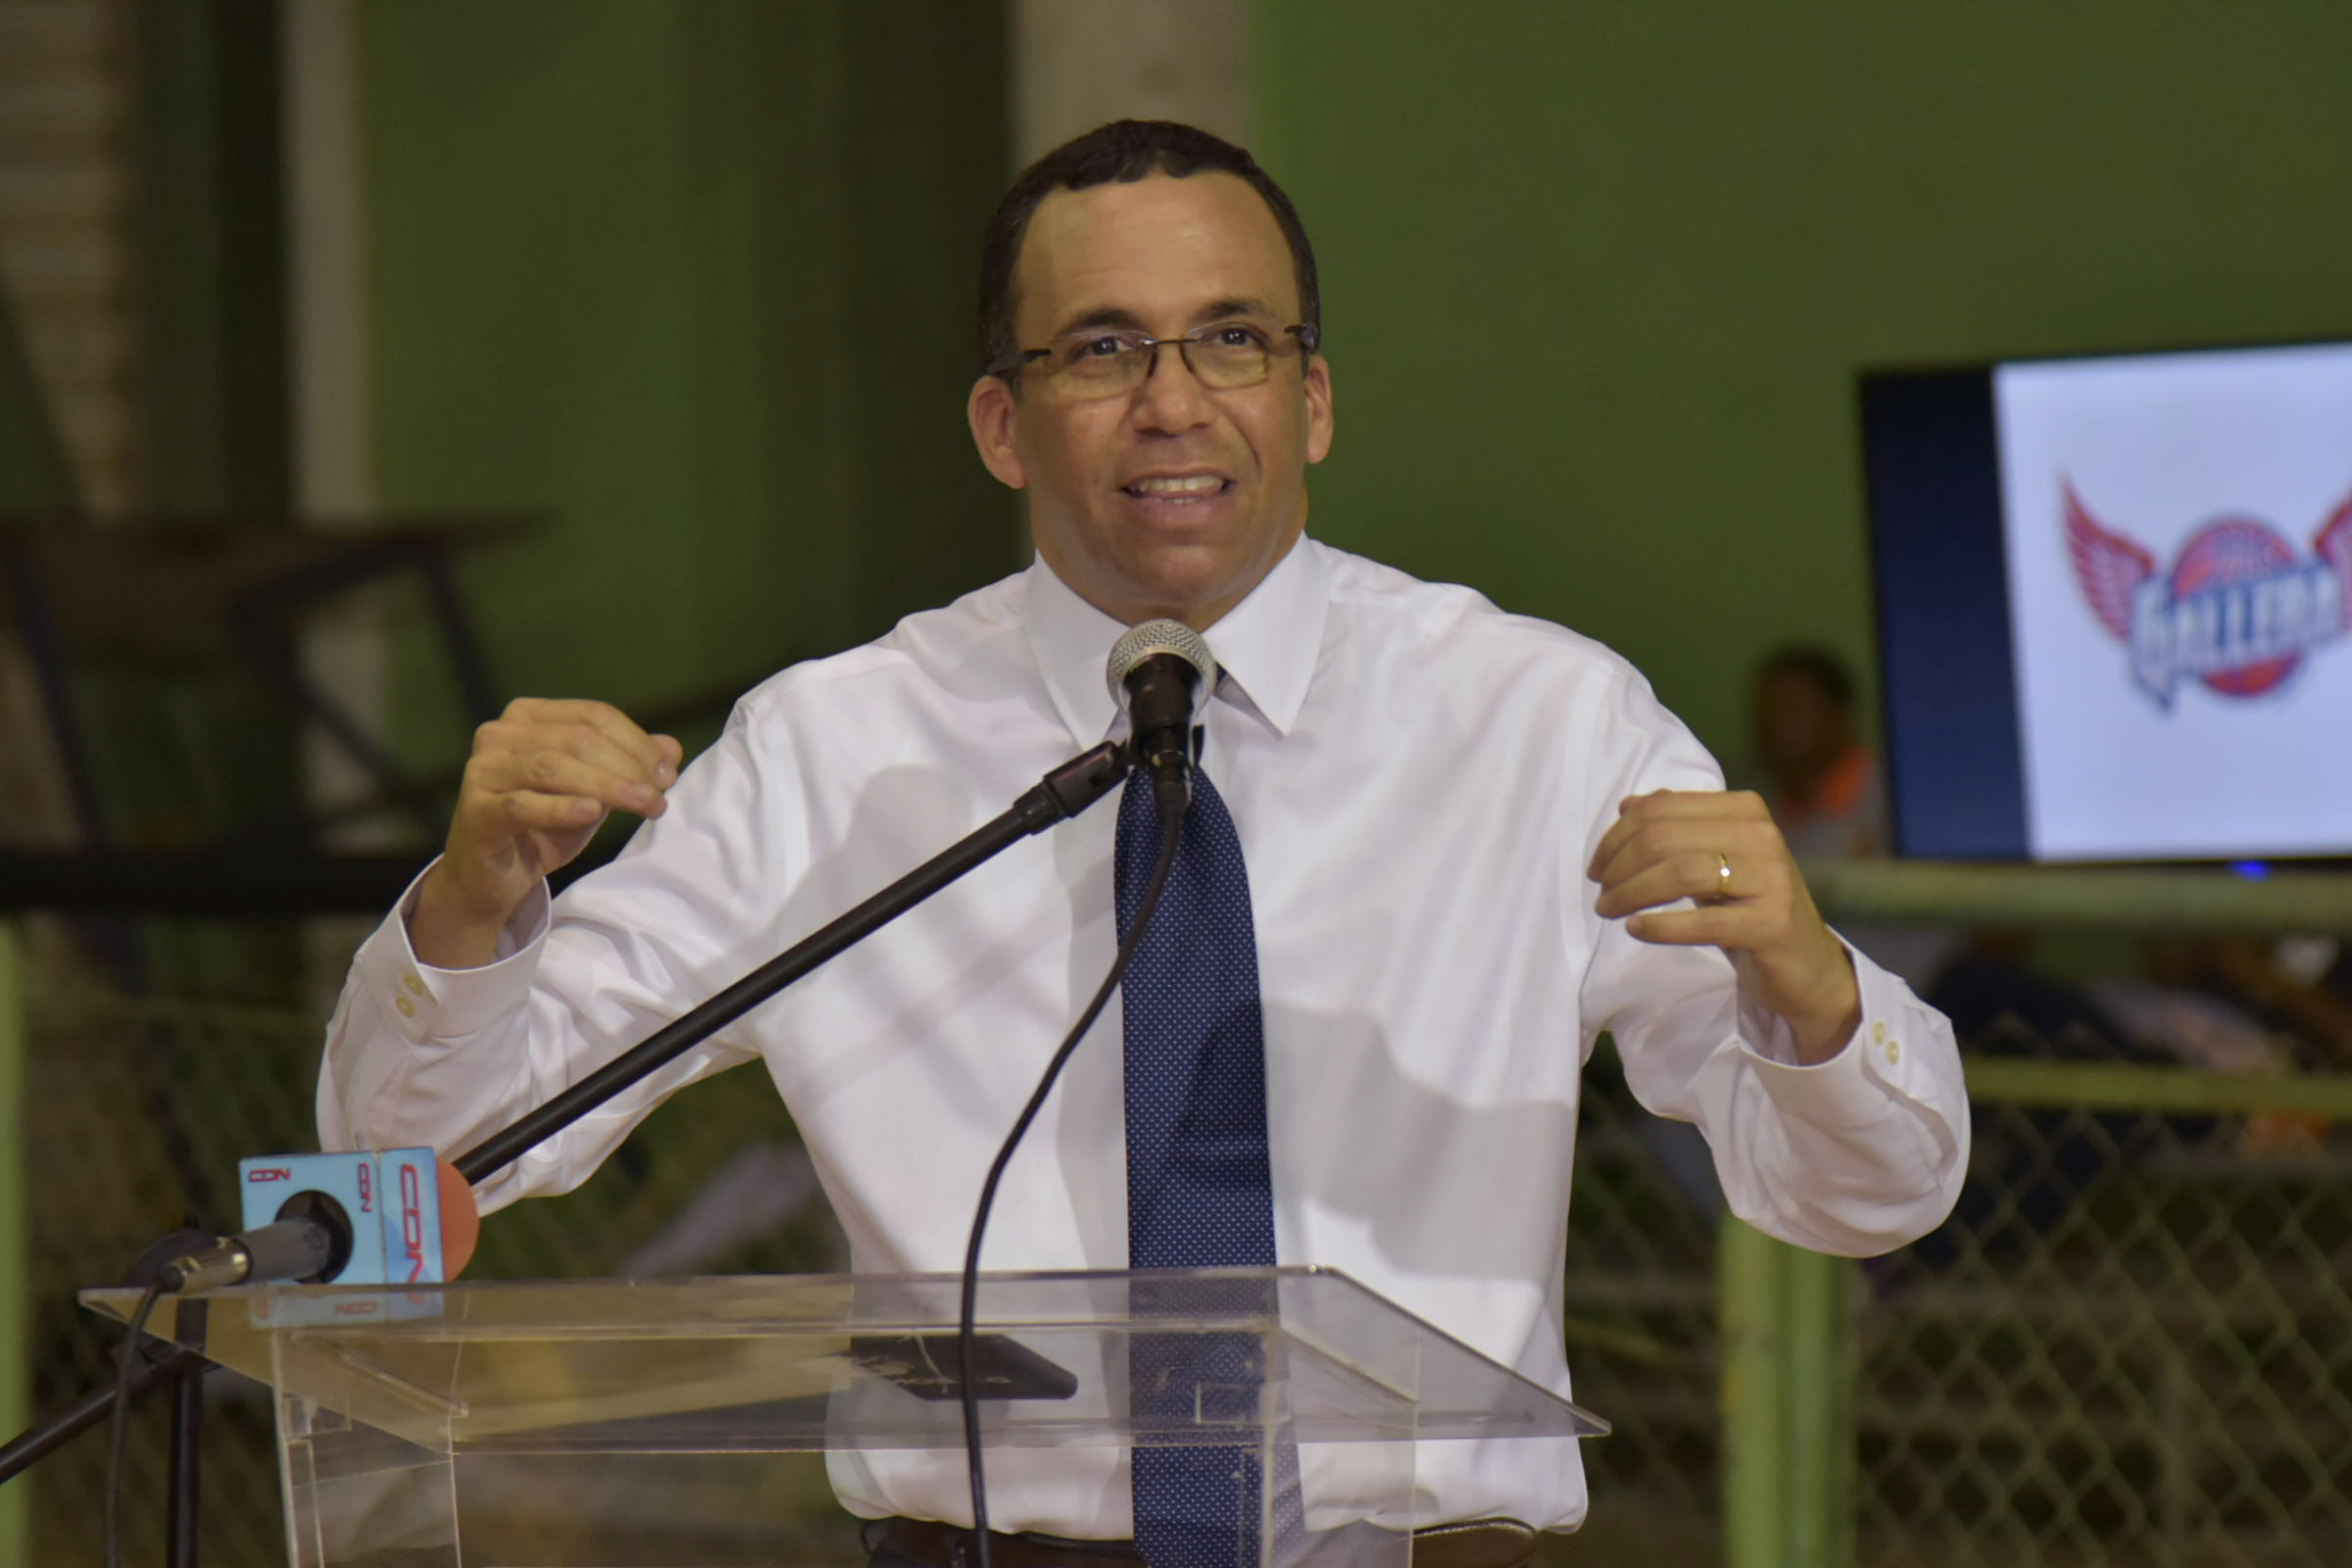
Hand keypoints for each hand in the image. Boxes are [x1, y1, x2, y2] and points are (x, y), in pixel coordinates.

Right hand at [410, 698, 682, 968]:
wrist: (493, 878)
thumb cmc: (543, 826)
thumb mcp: (595, 792)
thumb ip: (628, 765)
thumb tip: (672, 748)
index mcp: (527, 717)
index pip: (593, 716)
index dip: (637, 742)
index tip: (668, 774)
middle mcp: (499, 734)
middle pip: (578, 739)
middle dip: (628, 766)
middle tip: (660, 796)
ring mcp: (483, 771)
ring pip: (553, 767)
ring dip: (608, 786)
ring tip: (645, 805)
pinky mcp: (476, 811)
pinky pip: (522, 805)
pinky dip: (561, 808)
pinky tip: (593, 812)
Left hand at [1588, 789, 1859, 1060]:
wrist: (1805, 964)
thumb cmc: (1749, 907)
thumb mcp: (1713, 860)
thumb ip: (1676, 828)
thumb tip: (1628, 806)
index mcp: (1744, 809)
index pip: (1661, 808)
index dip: (1617, 836)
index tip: (1597, 866)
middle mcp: (1762, 835)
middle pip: (1664, 837)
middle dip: (1620, 865)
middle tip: (1601, 893)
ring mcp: (1771, 878)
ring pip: (1680, 872)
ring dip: (1632, 893)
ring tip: (1609, 911)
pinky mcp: (1772, 923)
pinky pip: (1704, 921)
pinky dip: (1661, 925)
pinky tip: (1637, 930)